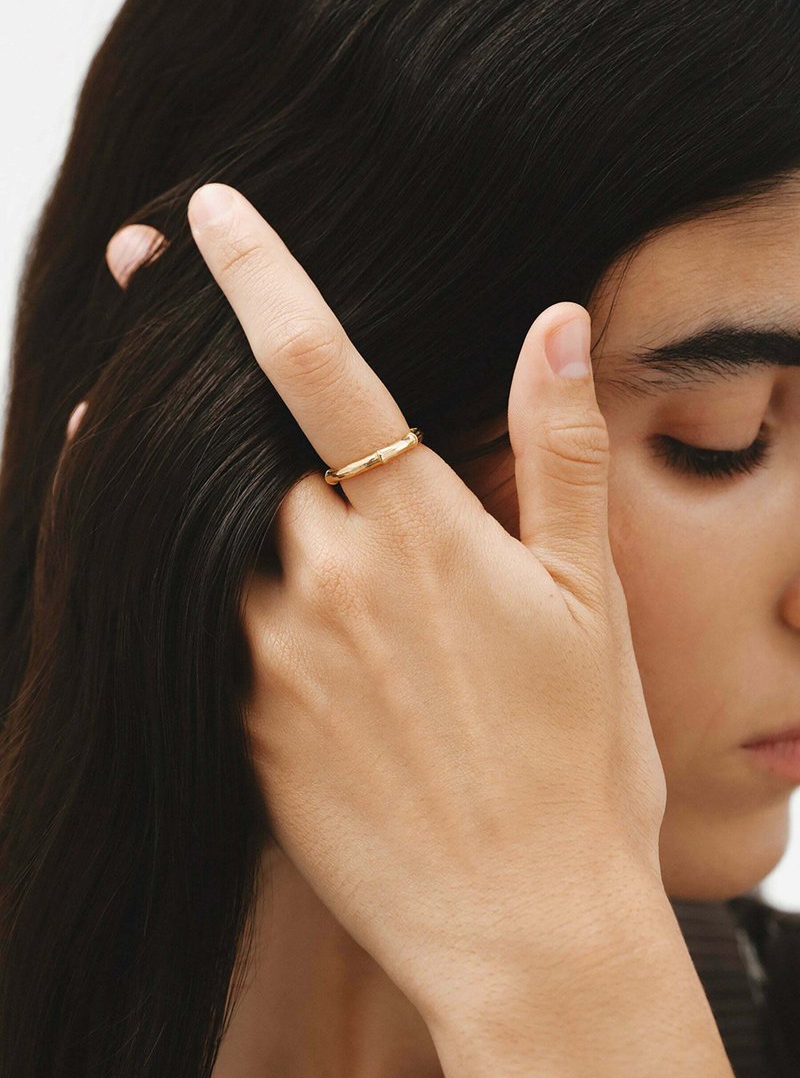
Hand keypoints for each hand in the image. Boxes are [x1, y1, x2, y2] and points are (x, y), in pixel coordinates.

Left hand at [78, 185, 667, 1029]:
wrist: (524, 927)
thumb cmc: (579, 765)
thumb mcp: (588, 599)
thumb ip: (558, 451)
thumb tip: (556, 323)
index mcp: (415, 531)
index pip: (317, 364)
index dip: (256, 272)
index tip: (207, 211)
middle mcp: (323, 579)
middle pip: (247, 452)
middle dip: (244, 418)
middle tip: (267, 427)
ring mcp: (271, 657)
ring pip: (225, 541)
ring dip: (243, 517)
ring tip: (306, 561)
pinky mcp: (243, 725)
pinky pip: (220, 632)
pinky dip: (243, 604)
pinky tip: (314, 652)